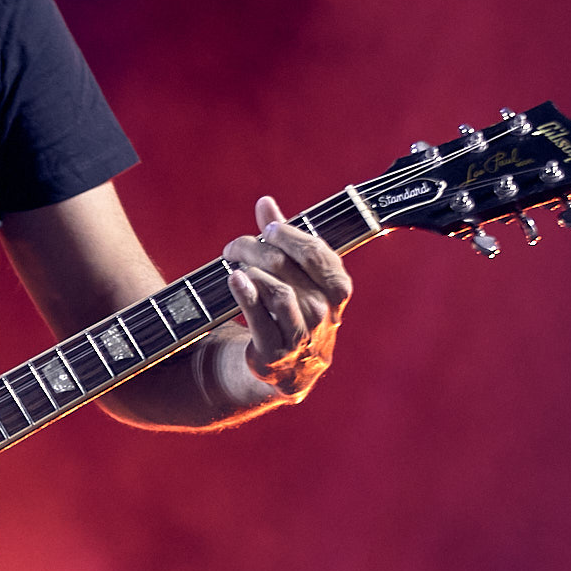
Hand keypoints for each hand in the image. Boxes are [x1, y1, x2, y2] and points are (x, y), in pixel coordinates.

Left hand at [224, 195, 352, 398]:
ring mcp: (302, 333)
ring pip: (276, 290)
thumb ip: (282, 239)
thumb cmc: (293, 311)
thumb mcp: (296, 275)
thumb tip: (265, 203)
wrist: (290, 367)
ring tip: (234, 264)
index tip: (268, 229)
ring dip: (250, 270)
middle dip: (255, 248)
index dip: (288, 235)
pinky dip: (245, 294)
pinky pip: (260, 318)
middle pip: (285, 266)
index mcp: (336, 288)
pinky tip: (235, 279)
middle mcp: (324, 311)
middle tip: (235, 246)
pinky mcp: (276, 352)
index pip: (314, 251)